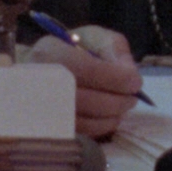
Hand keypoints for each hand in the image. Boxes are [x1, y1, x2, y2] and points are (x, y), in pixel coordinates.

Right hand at [22, 24, 142, 138]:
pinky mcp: (48, 126)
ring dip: (111, 116)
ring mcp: (41, 107)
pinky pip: (80, 133)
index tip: (135, 82)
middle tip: (133, 98)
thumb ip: (115, 50)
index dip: (116, 79)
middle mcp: (40, 81)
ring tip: (123, 106)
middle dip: (117, 101)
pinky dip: (101, 127)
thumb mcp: (94, 37)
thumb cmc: (70, 49)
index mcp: (50, 52)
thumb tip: (130, 75)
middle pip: (85, 100)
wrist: (36, 68)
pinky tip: (109, 116)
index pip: (87, 70)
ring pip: (83, 121)